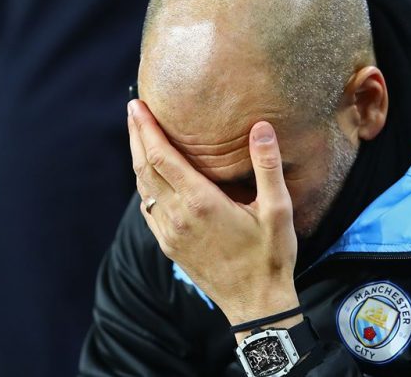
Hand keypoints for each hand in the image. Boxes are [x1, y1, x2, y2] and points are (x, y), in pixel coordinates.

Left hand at [127, 100, 301, 340]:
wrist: (255, 303)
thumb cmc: (270, 256)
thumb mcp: (277, 210)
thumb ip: (267, 166)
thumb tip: (261, 128)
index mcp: (201, 202)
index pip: (161, 157)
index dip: (146, 129)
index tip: (137, 105)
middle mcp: (178, 216)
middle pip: (144, 168)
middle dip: (136, 136)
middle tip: (133, 110)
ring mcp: (170, 234)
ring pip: (144, 189)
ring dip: (138, 160)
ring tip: (139, 137)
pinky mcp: (170, 247)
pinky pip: (149, 210)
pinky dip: (145, 186)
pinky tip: (150, 179)